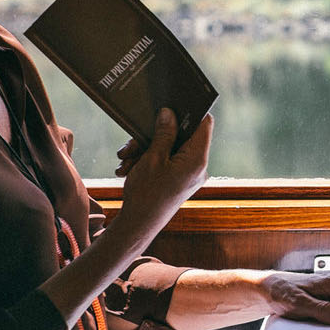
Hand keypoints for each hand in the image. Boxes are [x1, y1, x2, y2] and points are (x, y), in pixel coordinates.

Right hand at [116, 108, 212, 228]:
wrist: (138, 227)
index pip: (204, 124)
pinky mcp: (179, 180)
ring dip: (145, 150)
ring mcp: (189, 174)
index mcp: (198, 159)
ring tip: (125, 160)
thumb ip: (164, 133)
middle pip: (181, 137)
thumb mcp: (152, 159)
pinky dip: (147, 161)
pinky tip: (127, 168)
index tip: (173, 103)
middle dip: (153, 137)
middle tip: (131, 145)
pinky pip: (166, 161)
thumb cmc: (146, 194)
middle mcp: (198, 166)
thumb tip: (170, 113)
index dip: (190, 110)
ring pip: (169, 149)